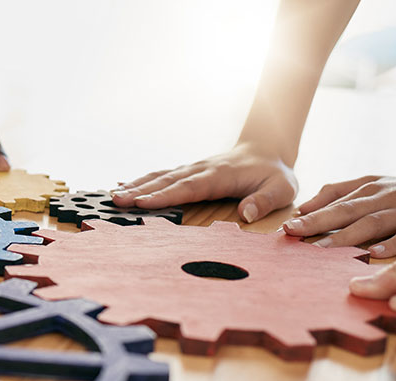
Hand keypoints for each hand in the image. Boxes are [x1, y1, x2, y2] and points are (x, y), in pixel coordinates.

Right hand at [112, 143, 297, 222]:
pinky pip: (162, 176)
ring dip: (136, 186)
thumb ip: (263, 201)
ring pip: (160, 176)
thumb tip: (245, 215)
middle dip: (140, 191)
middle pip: (167, 180)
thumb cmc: (273, 174)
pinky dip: (142, 180)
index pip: (189, 187)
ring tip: (113, 197)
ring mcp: (192, 169)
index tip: (143, 203)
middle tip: (116, 201)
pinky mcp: (188, 172)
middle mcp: (200, 169)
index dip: (165, 196)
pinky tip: (124, 186)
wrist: (266, 150)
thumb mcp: (281, 188)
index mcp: (219, 175)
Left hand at [282, 171, 395, 256]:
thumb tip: (301, 209)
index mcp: (369, 187)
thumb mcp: (370, 184)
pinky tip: (375, 253)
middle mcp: (384, 197)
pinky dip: (394, 243)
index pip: (336, 201)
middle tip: (293, 235)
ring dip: (347, 237)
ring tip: (322, 250)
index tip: (286, 228)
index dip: (312, 214)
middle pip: (348, 210)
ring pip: (373, 222)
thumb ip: (336, 193)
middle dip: (319, 222)